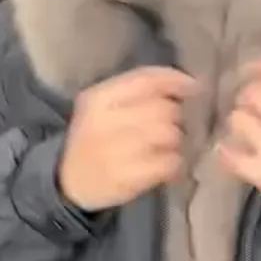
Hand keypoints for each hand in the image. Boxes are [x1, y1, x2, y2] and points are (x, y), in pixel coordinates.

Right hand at [58, 67, 197, 212]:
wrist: (66, 180)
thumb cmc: (92, 139)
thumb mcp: (102, 107)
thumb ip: (136, 92)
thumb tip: (185, 85)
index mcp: (99, 98)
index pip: (146, 80)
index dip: (176, 81)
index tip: (194, 87)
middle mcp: (106, 122)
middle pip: (163, 109)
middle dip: (177, 117)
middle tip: (175, 126)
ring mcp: (115, 152)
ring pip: (169, 135)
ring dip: (177, 141)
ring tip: (170, 147)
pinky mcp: (126, 179)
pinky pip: (167, 163)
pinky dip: (175, 164)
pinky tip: (169, 166)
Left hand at [217, 58, 260, 225]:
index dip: (259, 66)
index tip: (247, 67)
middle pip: (254, 91)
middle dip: (245, 96)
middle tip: (245, 106)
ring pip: (238, 118)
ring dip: (236, 123)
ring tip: (242, 131)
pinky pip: (230, 154)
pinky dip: (225, 152)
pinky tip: (225, 151)